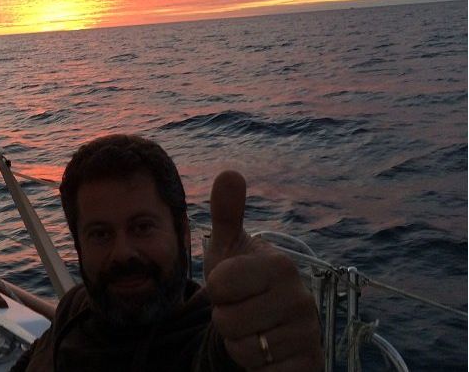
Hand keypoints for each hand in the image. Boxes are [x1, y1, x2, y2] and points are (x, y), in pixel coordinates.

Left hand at [204, 171, 323, 370]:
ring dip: (239, 344)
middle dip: (225, 320)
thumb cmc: (243, 284)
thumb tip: (229, 172)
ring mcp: (309, 334)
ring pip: (242, 349)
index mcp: (281, 265)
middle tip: (243, 311)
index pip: (219, 284)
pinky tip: (268, 354)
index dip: (215, 290)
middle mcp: (301, 298)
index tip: (231, 287)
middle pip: (227, 320)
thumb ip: (226, 213)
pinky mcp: (310, 366)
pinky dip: (256, 367)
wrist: (271, 327)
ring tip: (254, 330)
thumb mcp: (229, 249)